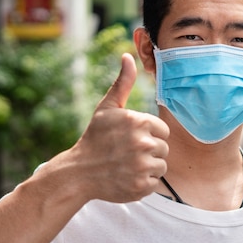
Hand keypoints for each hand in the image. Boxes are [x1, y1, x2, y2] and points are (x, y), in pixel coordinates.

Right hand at [67, 53, 168, 202]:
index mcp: (139, 122)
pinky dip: (144, 183)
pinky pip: (155, 183)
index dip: (149, 135)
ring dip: (148, 167)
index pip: (162, 130)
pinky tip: (127, 177)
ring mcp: (142, 166)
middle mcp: (143, 143)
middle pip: (163, 148)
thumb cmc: (95, 138)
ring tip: (127, 165)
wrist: (78, 173)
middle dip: (148, 151)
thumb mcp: (107, 108)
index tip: (131, 139)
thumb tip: (128, 56)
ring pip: (161, 166)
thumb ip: (123, 83)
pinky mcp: (142, 186)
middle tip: (127, 154)